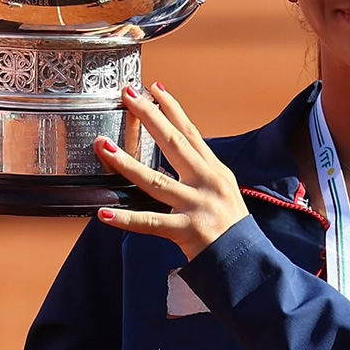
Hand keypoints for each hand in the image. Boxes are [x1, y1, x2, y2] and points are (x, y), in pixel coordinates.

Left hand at [92, 83, 247, 260]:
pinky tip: (104, 214)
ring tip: (103, 146)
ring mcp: (197, 205)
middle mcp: (207, 182)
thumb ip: (201, 172)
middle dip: (150, 116)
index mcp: (215, 171)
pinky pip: (151, 223)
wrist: (246, 260)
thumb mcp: (223, 191)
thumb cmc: (231, 228)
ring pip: (155, 180)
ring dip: (126, 162)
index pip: (190, 133)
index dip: (172, 108)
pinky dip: (126, 219)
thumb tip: (178, 153)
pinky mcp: (188, 230)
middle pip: (174, 143)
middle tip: (128, 96)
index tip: (154, 88)